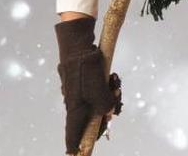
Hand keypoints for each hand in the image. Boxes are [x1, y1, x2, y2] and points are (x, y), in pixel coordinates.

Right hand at [55, 18, 122, 153]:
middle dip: (100, 118)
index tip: (74, 154)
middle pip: (87, 118)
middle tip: (110, 117)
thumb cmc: (85, 64)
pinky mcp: (82, 81)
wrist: (77, 42)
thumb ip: (103, 101)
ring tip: (114, 86)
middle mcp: (74, 100)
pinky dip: (104, 89)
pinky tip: (111, 79)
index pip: (73, 130)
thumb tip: (107, 113)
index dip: (74, 143)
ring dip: (107, 98)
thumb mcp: (97, 84)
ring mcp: (77, 90)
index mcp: (75, 105)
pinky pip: (95, 92)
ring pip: (93, 103)